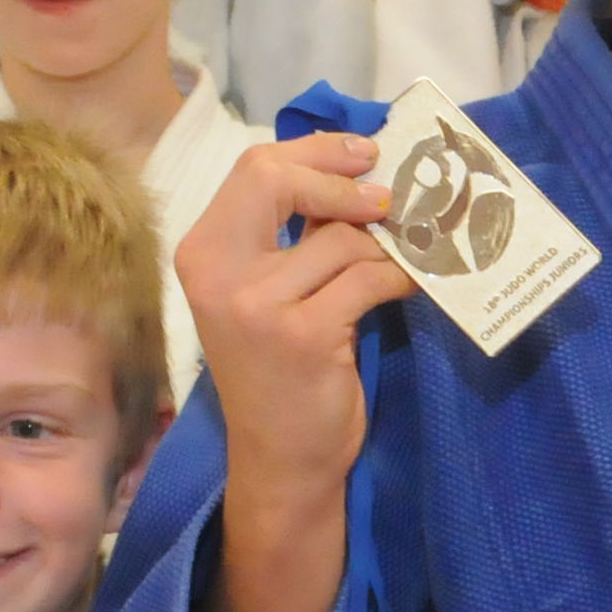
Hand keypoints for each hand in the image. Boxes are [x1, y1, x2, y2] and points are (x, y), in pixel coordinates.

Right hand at [176, 131, 415, 505]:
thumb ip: (294, 238)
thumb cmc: (277, 375)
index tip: (363, 154)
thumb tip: (355, 174)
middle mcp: (217, 273)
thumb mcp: (267, 295)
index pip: (254, 170)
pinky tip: (408, 287)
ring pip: (341, 238)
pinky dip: (397, 279)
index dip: (314, 152)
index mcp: (202, 254)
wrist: (280, 460)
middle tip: (388, 196)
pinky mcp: (304, 334)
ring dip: (383, 248)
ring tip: (400, 264)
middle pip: (278, 180)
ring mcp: (257, 305)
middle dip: (343, 178)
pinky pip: (367, 278)